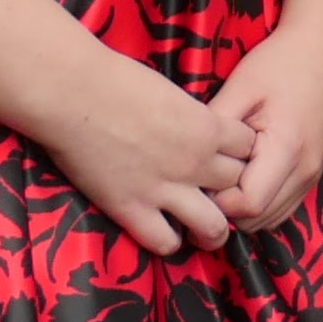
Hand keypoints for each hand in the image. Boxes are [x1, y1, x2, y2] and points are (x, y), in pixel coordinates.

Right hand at [42, 51, 257, 256]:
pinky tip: (162, 229)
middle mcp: (195, 162)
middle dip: (231, 188)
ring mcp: (164, 189)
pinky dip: (169, 241)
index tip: (228, 155)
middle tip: (216, 192)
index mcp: (207, 127)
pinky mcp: (130, 208)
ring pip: (215, 226)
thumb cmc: (116, 79)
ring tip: (201, 227)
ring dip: (212, 229)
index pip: (250, 149)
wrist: (72, 92)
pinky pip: (164, 242)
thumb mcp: (171, 91)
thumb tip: (194, 126)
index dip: (241, 153)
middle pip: (238, 186)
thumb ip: (191, 116)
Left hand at [211, 26, 322, 235]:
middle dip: (226, 210)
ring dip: (243, 209)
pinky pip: (282, 207)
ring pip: (270, 220)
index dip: (216, 201)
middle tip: (205, 180)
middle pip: (257, 220)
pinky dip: (260, 203)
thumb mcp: (239, 89)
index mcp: (287, 149)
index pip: (247, 205)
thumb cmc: (282, 63)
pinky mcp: (313, 172)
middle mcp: (305, 170)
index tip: (199, 179)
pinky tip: (244, 177)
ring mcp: (313, 174)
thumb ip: (214, 130)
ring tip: (224, 178)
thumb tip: (188, 164)